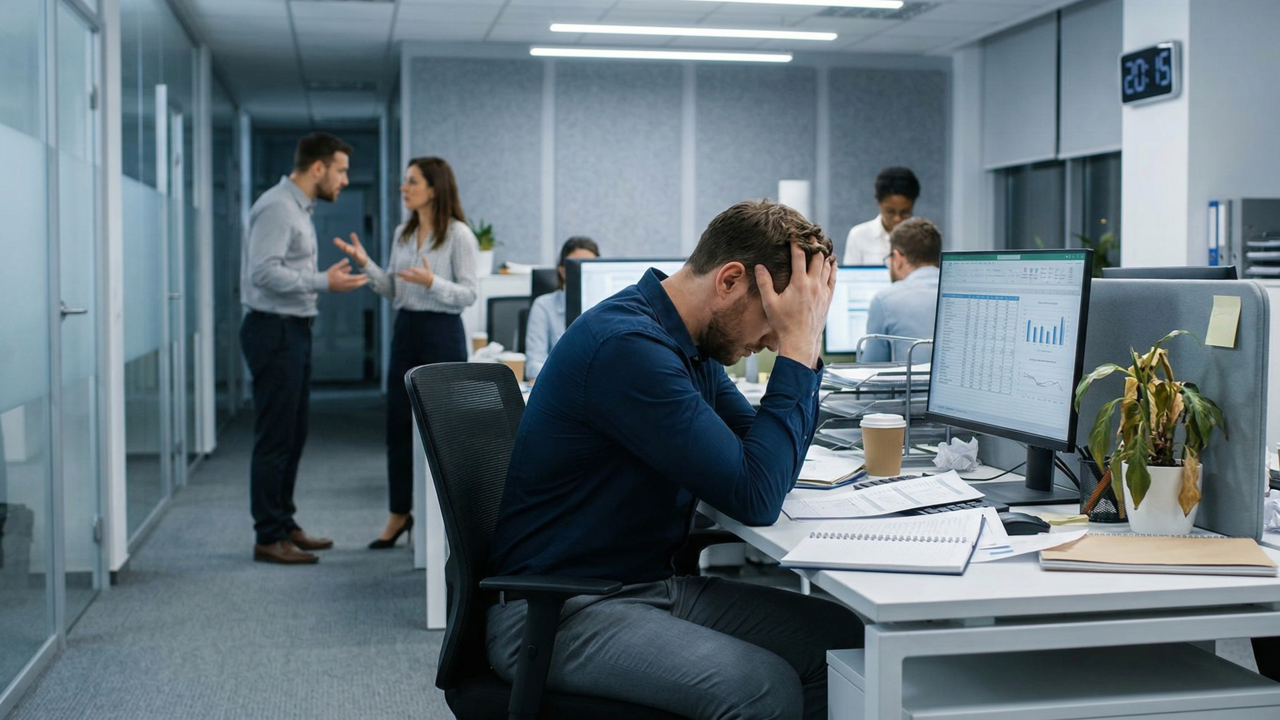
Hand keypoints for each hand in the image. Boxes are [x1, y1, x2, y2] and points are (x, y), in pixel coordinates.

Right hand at [326, 258, 367, 292]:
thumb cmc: (329, 275)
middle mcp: (346, 285)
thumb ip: (342, 264)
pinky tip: (356, 285)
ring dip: (359, 285)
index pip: (356, 278)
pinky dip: (355, 287)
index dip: (362, 277)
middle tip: (367, 279)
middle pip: (357, 284)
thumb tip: (347, 259)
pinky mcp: (342, 291)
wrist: (322, 283)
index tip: (366, 275)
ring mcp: (344, 289)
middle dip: (362, 282)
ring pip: (354, 287)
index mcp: (345, 279)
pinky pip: (351, 289)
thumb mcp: (335, 267)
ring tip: (363, 282)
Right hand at [332, 232, 368, 267]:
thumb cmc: (360, 253)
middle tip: (336, 242)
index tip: (334, 239)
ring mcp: (355, 255)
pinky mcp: (360, 258)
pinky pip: (357, 256)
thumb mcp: (357, 245)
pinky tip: (355, 251)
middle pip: (345, 248)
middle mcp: (351, 252)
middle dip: (341, 245)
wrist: (365, 261)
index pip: (344, 245)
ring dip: (348, 250)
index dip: (339, 242)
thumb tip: (352, 233)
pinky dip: (356, 254)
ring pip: (351, 252)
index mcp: (350, 249)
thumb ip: (355, 240)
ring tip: (346, 246)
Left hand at [397, 257, 434, 287]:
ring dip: (404, 276)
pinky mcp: (415, 281)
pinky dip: (406, 280)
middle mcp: (417, 276)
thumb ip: (425, 261)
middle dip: (405, 273)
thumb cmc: (428, 273)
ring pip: (409, 278)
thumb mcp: (428, 267)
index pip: (416, 271)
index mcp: (420, 272)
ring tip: (399, 274)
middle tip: (400, 271)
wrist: (429, 281)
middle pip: (410, 275)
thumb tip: (424, 255)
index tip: (409, 268)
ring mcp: (415, 279)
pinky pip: (409, 281)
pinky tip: (402, 279)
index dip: (412, 269)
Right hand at [754, 245, 834, 368]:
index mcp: (799, 283)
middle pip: (817, 257)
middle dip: (814, 244)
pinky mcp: (827, 298)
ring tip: (822, 244)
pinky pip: (833, 279)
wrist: (800, 341)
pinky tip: (832, 263)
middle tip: (812, 234)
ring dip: (825, 254)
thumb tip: (759, 266)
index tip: (794, 233)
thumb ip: (764, 283)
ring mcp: (823, 291)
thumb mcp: (769, 303)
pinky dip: (833, 268)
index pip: (799, 256)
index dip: (797, 242)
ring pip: (827, 266)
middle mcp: (813, 284)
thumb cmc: (783, 323)